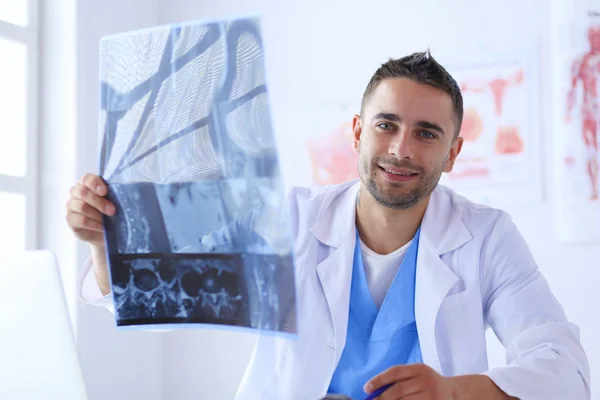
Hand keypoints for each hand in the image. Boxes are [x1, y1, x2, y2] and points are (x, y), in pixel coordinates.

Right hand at [66, 173, 114, 294]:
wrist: (105, 233)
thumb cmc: (112, 212)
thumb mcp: (117, 200)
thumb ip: (120, 192)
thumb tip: (140, 186)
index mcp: (88, 183)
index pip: (87, 178)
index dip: (95, 183)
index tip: (105, 191)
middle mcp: (77, 192)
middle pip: (82, 192)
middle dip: (99, 202)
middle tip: (113, 211)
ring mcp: (71, 205)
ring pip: (81, 206)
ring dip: (97, 214)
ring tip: (107, 221)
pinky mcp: (70, 219)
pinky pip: (79, 220)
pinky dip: (92, 224)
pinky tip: (101, 228)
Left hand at [364, 363, 454, 399]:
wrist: (454, 392)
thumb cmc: (429, 383)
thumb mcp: (417, 374)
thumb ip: (400, 378)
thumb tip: (374, 389)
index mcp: (419, 368)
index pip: (395, 372)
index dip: (379, 380)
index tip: (366, 388)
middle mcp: (425, 380)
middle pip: (398, 389)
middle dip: (382, 397)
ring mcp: (431, 395)